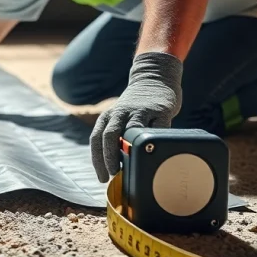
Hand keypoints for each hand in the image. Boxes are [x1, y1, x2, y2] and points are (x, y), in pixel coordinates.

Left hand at [90, 52, 182, 182]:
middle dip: (109, 157)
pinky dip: (155, 142)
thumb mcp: (121, 120)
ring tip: (133, 167)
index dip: (97, 160)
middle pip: (109, 135)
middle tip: (114, 174)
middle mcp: (121, 113)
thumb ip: (118, 139)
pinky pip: (158, 129)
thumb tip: (119, 170)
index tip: (102, 178)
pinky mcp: (160, 111)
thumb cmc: (136, 108)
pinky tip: (155, 154)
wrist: (154, 78)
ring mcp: (141, 111)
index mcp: (108, 117)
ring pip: (131, 131)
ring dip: (130, 151)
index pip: (96, 139)